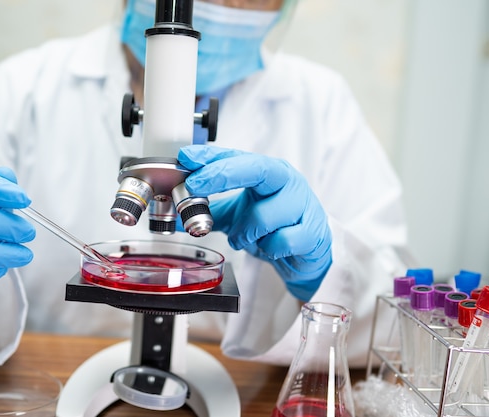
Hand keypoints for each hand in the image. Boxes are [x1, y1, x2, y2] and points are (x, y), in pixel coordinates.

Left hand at [178, 145, 331, 300]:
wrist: (309, 252)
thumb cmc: (275, 226)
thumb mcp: (239, 215)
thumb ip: (211, 213)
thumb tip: (176, 218)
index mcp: (266, 172)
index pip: (236, 156)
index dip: (210, 156)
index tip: (186, 158)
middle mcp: (285, 181)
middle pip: (256, 168)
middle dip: (222, 175)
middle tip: (196, 185)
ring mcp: (302, 204)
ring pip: (263, 216)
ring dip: (244, 232)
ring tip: (244, 238)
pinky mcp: (312, 231)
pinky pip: (282, 241)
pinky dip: (268, 248)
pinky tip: (270, 247)